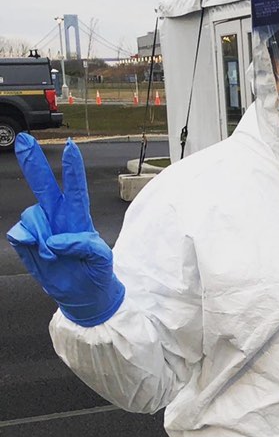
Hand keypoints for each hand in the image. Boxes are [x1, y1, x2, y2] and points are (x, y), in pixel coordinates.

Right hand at [6, 134, 124, 325]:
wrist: (85, 296)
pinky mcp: (28, 244)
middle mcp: (58, 219)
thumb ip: (84, 245)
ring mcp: (41, 230)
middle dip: (33, 164)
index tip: (70, 147)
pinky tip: (40, 253)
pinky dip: (27, 242)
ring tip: (54, 255)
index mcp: (79, 219)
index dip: (72, 169)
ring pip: (31, 217)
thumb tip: (56, 240)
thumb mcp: (101, 259)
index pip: (76, 190)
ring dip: (41, 235)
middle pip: (44, 188)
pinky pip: (19, 234)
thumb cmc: (96, 272)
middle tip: (24, 140)